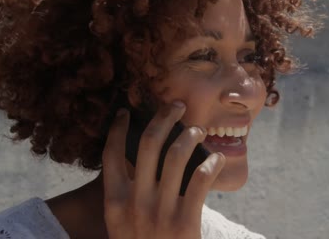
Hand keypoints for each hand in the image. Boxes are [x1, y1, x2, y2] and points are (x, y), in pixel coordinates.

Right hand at [102, 102, 225, 238]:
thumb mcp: (122, 223)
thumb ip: (126, 192)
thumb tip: (137, 158)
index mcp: (115, 201)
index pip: (111, 153)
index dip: (119, 127)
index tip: (128, 111)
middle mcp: (135, 201)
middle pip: (149, 144)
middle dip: (164, 117)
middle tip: (177, 105)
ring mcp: (160, 211)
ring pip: (177, 155)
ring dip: (190, 136)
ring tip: (198, 131)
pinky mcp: (186, 220)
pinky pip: (201, 180)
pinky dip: (212, 164)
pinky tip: (217, 158)